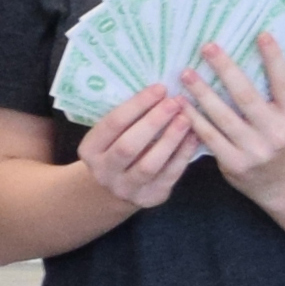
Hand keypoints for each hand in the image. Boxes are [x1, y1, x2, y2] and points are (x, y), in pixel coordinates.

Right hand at [77, 85, 208, 211]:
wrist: (115, 189)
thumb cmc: (116, 148)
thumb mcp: (110, 135)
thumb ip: (128, 118)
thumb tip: (161, 91)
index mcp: (90, 150)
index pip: (113, 124)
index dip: (138, 105)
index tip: (160, 88)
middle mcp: (104, 172)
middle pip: (128, 146)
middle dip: (153, 122)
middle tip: (174, 102)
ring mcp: (127, 188)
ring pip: (150, 165)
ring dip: (170, 139)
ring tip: (186, 118)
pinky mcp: (150, 197)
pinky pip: (169, 175)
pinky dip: (183, 154)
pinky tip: (194, 136)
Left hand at [178, 32, 284, 191]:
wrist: (277, 182)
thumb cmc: (277, 137)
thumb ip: (272, 93)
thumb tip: (246, 53)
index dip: (274, 58)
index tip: (261, 34)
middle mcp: (276, 133)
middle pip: (247, 96)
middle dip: (226, 69)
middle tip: (207, 47)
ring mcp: (255, 150)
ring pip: (222, 115)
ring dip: (202, 91)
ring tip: (186, 72)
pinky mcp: (234, 163)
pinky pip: (209, 135)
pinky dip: (193, 117)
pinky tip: (181, 102)